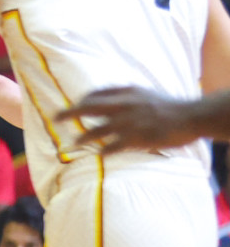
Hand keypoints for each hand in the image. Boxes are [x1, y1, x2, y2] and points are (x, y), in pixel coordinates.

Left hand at [55, 86, 205, 152]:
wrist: (190, 116)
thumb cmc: (170, 106)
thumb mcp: (147, 94)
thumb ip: (129, 96)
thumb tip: (113, 99)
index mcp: (128, 91)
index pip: (97, 93)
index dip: (82, 100)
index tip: (75, 105)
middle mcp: (124, 104)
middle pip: (89, 107)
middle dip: (70, 113)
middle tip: (56, 118)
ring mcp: (129, 121)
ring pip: (97, 130)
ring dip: (84, 137)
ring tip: (74, 144)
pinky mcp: (136, 137)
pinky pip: (113, 146)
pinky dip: (104, 150)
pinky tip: (99, 155)